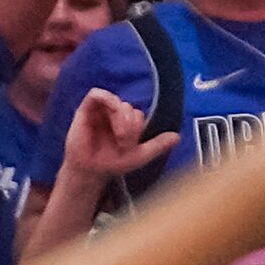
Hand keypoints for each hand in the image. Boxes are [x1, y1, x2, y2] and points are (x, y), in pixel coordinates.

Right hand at [61, 89, 178, 182]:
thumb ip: (157, 145)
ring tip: (118, 136)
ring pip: (117, 102)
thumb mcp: (139, 156)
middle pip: (129, 107)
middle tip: (123, 144)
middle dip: (129, 126)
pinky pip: (97, 94)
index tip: (130, 147)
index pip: (136, 114)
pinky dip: (108, 100)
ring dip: (121, 118)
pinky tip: (111, 112)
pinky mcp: (86, 109)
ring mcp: (100, 111)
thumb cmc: (111, 163)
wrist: (90, 171)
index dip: (136, 128)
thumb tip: (178, 137)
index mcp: (125, 123)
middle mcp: (113, 115)